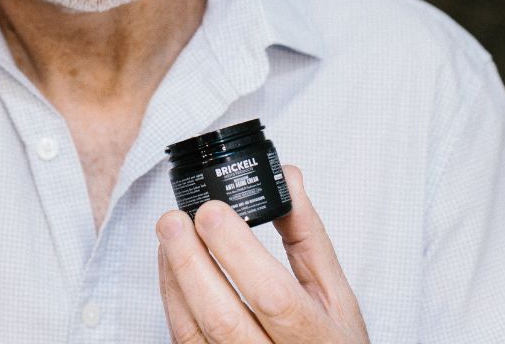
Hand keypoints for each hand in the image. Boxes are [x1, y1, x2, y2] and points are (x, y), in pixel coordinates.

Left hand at [156, 166, 368, 342]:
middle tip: (174, 219)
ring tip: (169, 232)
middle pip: (223, 318)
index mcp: (315, 336)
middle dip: (192, 263)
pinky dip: (172, 299)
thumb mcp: (335, 295)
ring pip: (194, 332)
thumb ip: (308, 237)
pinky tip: (170, 265)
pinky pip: (183, 339)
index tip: (213, 212)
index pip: (273, 296)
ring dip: (175, 277)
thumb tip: (285, 178)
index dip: (237, 253)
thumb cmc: (328, 341)